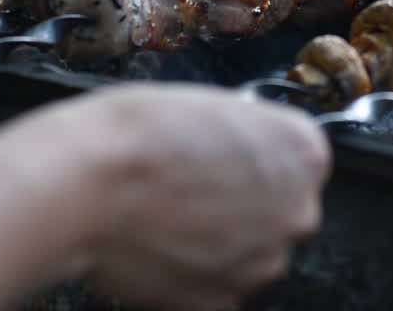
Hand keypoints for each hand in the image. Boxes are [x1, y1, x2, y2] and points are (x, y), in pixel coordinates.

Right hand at [69, 83, 330, 310]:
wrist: (89, 182)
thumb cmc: (139, 132)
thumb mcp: (209, 102)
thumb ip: (244, 132)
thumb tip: (238, 147)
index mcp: (303, 152)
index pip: (298, 158)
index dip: (256, 156)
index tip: (228, 156)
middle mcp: (295, 212)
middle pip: (280, 210)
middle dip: (245, 203)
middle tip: (193, 187)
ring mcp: (261, 263)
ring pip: (249, 251)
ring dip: (220, 240)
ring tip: (168, 215)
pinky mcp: (221, 301)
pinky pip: (215, 284)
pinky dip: (192, 270)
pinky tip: (159, 242)